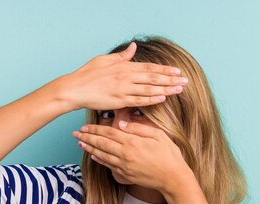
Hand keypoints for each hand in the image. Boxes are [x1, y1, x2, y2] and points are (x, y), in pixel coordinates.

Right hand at [60, 42, 188, 110]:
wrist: (74, 89)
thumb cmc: (87, 74)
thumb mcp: (104, 60)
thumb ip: (122, 56)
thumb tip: (133, 47)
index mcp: (124, 67)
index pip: (149, 68)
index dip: (164, 70)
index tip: (177, 71)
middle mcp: (126, 77)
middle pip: (153, 78)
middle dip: (171, 79)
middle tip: (186, 81)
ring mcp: (123, 89)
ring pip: (149, 89)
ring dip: (166, 89)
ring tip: (179, 90)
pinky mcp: (118, 101)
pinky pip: (138, 101)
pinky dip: (151, 100)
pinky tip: (162, 99)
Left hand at [71, 121, 190, 193]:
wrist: (173, 178)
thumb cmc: (169, 155)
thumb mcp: (157, 135)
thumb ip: (138, 128)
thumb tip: (120, 124)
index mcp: (132, 142)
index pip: (109, 133)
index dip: (95, 129)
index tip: (85, 126)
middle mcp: (125, 155)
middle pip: (101, 144)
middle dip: (87, 138)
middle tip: (76, 134)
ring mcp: (124, 167)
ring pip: (102, 156)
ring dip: (90, 148)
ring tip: (80, 143)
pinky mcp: (126, 176)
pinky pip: (109, 166)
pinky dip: (99, 160)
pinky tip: (94, 156)